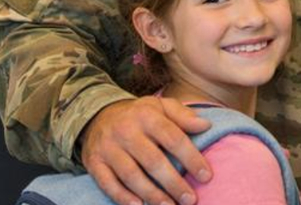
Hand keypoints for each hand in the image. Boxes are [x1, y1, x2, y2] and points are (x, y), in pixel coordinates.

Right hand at [80, 96, 212, 204]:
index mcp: (147, 115)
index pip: (173, 138)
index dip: (191, 158)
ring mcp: (108, 148)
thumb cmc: (139, 115)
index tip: (206, 176)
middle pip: (153, 161)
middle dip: (173, 183)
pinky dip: (123, 197)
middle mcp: (126, 131)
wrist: (98, 115)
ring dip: (152, 194)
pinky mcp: (94, 162)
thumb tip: (205, 125)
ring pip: (131, 175)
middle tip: (190, 199)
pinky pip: (108, 183)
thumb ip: (183, 115)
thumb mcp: (161, 106)